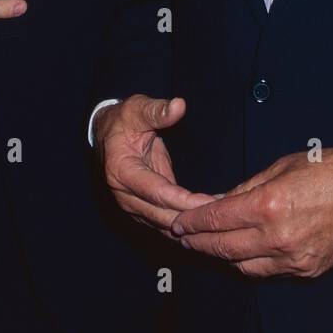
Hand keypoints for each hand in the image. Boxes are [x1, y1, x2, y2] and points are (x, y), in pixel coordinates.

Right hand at [95, 94, 211, 233]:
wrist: (107, 135)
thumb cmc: (124, 120)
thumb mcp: (137, 108)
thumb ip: (157, 110)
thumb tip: (178, 105)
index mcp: (121, 171)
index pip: (157, 192)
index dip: (184, 200)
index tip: (209, 202)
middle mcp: (124, 195)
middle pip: (163, 216)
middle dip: (193, 217)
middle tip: (224, 213)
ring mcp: (132, 207)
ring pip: (166, 226)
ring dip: (192, 225)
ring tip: (221, 218)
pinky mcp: (143, 211)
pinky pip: (167, 224)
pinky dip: (187, 224)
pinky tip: (208, 218)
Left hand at [171, 146, 332, 278]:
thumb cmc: (328, 168)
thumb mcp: (281, 167)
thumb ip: (247, 189)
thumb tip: (219, 203)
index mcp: (268, 205)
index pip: (217, 219)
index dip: (192, 223)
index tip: (177, 223)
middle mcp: (278, 237)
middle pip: (224, 248)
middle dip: (199, 243)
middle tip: (182, 238)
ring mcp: (294, 258)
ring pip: (244, 265)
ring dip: (223, 256)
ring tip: (209, 245)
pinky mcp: (308, 269)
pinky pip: (269, 271)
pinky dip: (252, 262)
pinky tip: (243, 252)